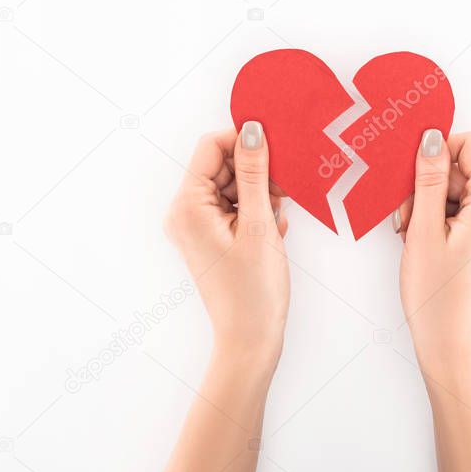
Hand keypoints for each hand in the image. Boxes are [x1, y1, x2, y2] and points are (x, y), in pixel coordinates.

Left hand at [164, 121, 289, 365]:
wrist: (251, 341)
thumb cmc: (253, 291)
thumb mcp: (259, 225)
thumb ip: (254, 173)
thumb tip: (252, 130)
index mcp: (187, 206)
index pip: (210, 148)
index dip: (243, 140)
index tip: (277, 143)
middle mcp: (186, 212)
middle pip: (222, 165)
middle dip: (256, 170)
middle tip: (285, 187)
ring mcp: (198, 226)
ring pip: (233, 186)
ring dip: (261, 192)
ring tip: (280, 215)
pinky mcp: (213, 237)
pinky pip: (236, 207)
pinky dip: (258, 211)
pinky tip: (275, 230)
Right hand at [394, 130, 470, 368]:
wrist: (449, 342)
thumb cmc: (436, 294)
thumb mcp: (424, 229)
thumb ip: (427, 179)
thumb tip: (431, 138)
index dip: (437, 152)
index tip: (411, 174)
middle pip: (461, 170)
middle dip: (427, 186)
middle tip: (405, 218)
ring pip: (457, 192)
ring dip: (428, 205)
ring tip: (411, 234)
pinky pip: (461, 211)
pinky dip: (437, 219)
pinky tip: (421, 240)